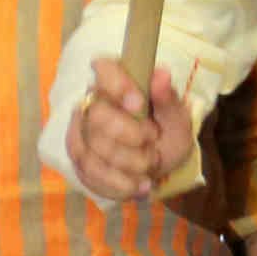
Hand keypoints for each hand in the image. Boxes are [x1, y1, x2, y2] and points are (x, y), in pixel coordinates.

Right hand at [69, 59, 192, 203]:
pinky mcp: (80, 158)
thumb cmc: (166, 131)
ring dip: (129, 162)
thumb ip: (168, 98)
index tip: (139, 104)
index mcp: (116, 82)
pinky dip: (120, 183)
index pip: (104, 70)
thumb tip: (162, 74)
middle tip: (154, 140)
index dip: (117, 86)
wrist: (160, 161)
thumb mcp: (177, 117)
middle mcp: (92, 103)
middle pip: (97, 116)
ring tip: (152, 163)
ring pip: (93, 148)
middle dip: (131, 134)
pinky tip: (141, 185)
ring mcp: (81, 132)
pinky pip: (91, 173)